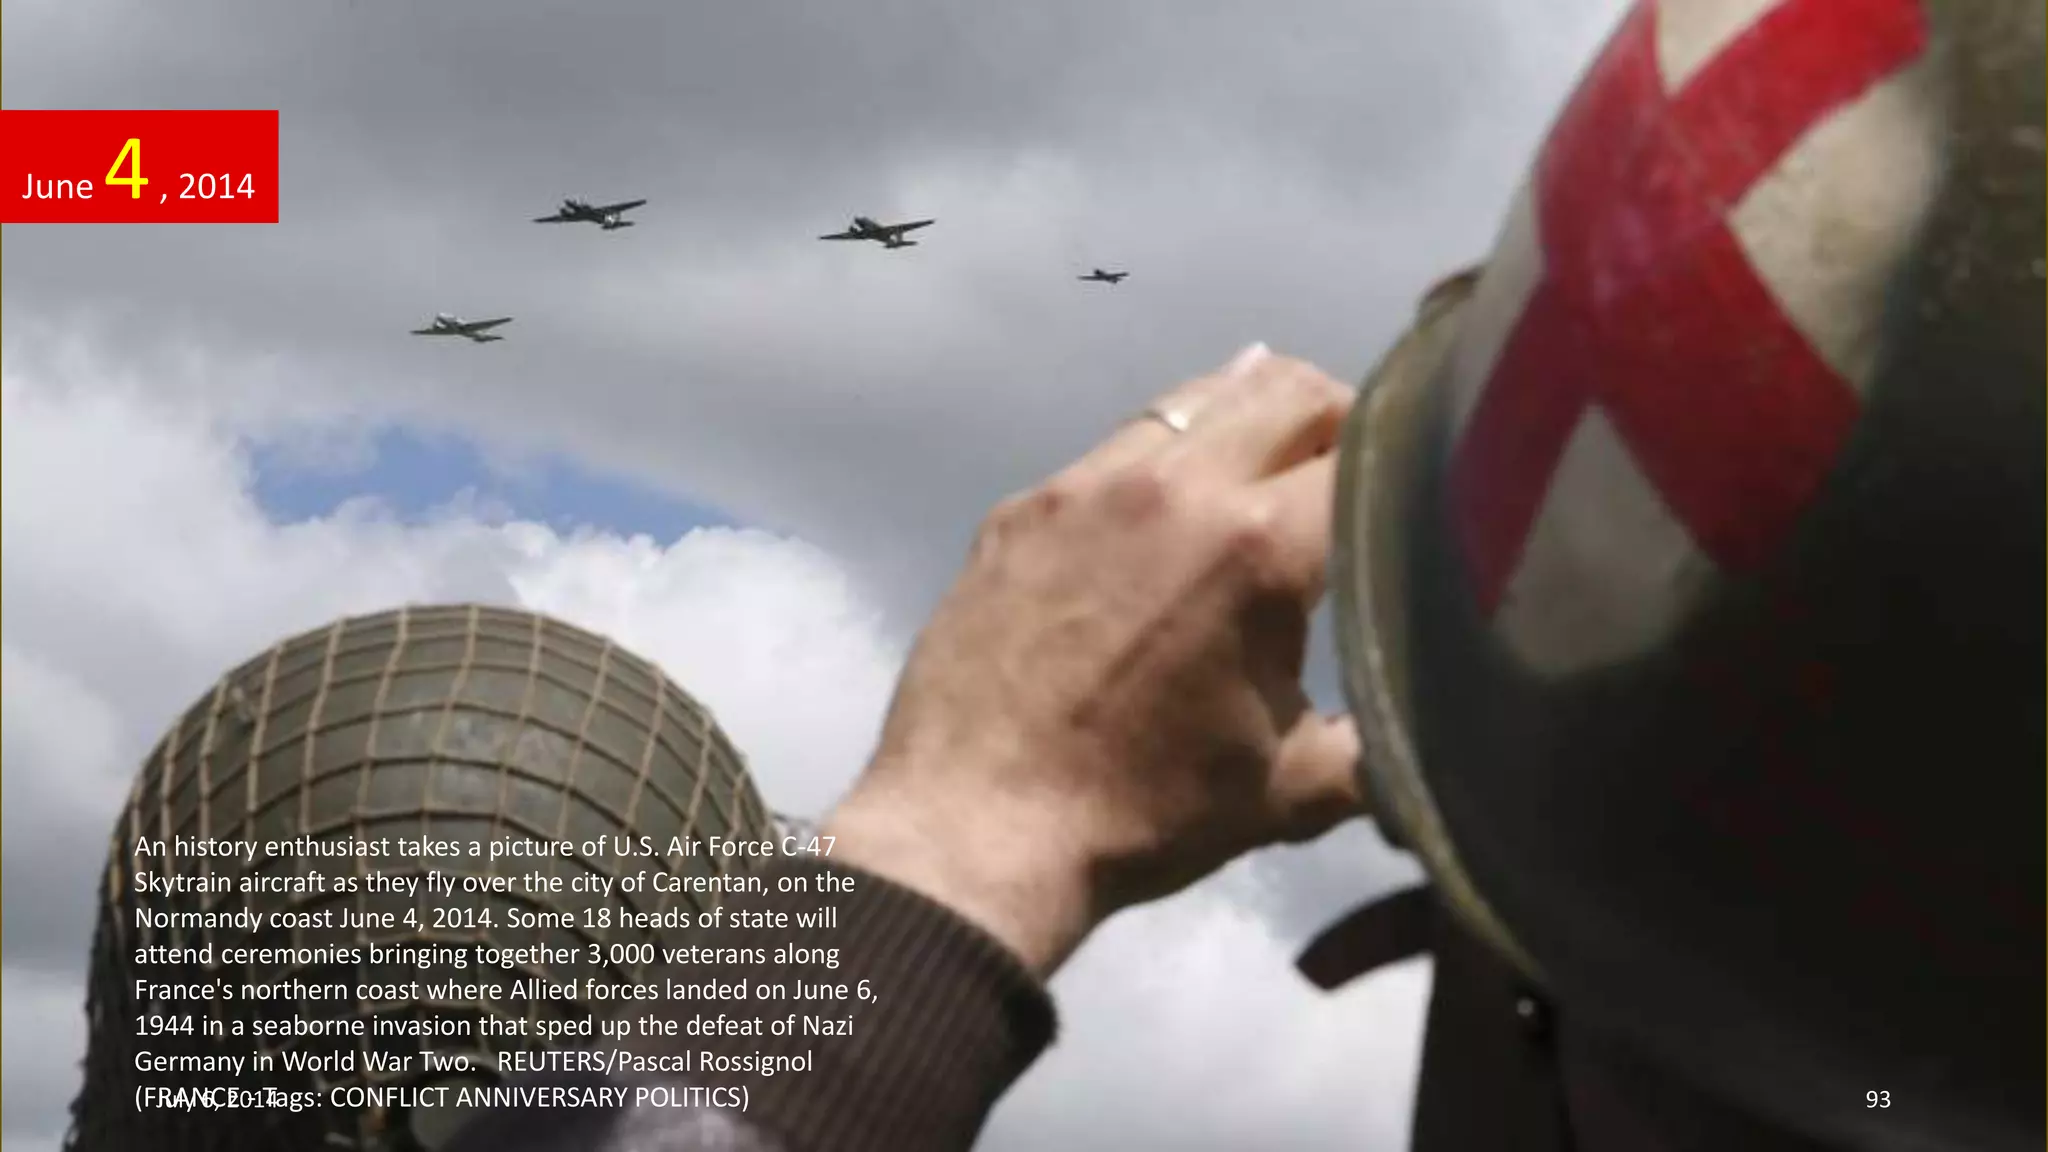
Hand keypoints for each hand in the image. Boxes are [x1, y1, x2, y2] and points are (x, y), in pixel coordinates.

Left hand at [824, 343, 1368, 975]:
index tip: (1427, 495)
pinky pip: (1118, 447)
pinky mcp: (1024, 505)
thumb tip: (1445, 719)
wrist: (975, 829)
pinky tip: (1167, 510)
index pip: (1370, 454)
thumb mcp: (1295, 789)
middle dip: (1338, 417)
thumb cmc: (1147, 814)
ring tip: (1267, 470)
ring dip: (1250, 419)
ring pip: (1197, 400)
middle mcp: (1177, 486)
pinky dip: (1165, 461)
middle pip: (1287, 388)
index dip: (1415, 468)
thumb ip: (1385, 737)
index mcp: (1259, 546)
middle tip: (1353, 470)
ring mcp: (1087, 485)